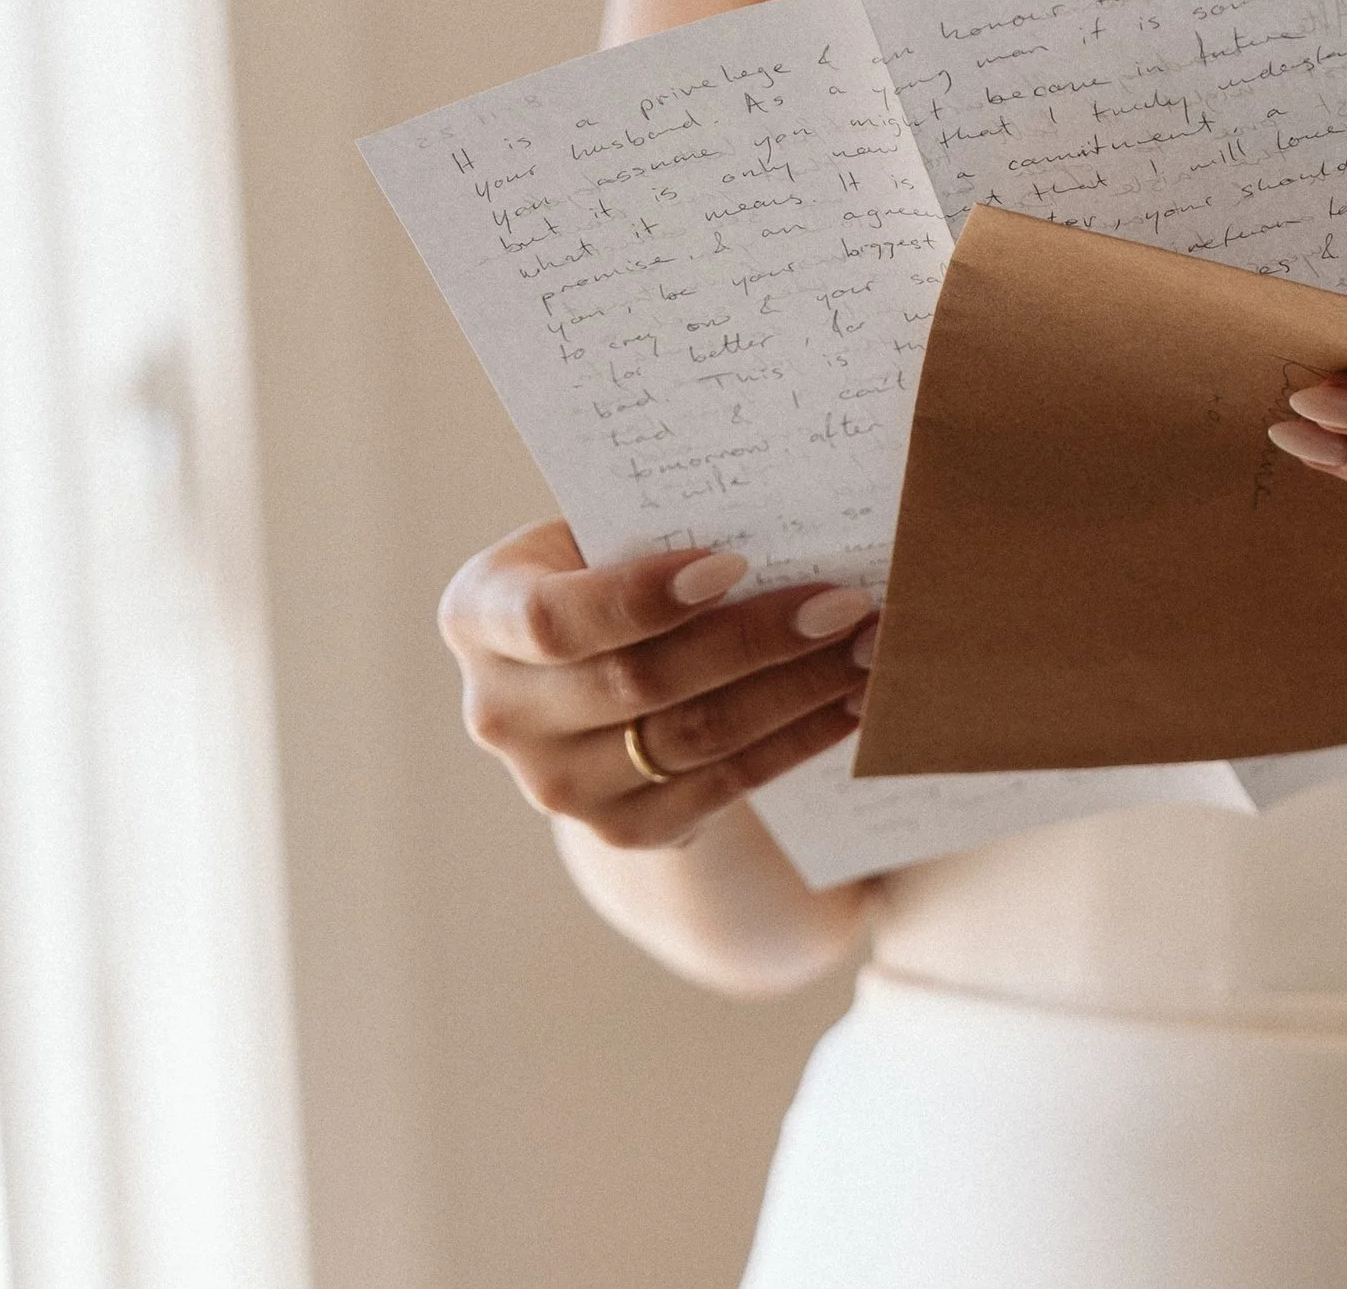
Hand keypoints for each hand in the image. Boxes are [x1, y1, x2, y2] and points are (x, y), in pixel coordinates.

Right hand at [439, 520, 873, 848]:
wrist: (594, 680)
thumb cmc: (607, 573)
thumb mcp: (597, 539)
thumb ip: (653, 532)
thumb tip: (787, 515)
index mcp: (479, 615)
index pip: (554, 619)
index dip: (642, 597)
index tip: (734, 562)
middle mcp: (502, 711)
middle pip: (641, 682)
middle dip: (757, 639)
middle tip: (846, 604)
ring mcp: (557, 785)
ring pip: (695, 737)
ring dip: (796, 690)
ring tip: (867, 647)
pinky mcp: (622, 831)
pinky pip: (726, 784)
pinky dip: (798, 740)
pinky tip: (853, 701)